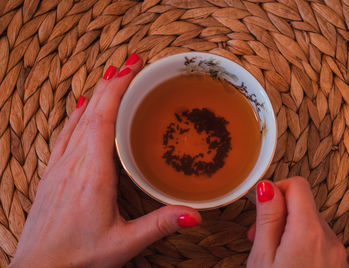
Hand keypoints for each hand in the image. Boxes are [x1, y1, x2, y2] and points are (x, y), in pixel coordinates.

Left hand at [9, 54, 200, 267]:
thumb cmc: (78, 257)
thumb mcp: (124, 243)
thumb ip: (159, 225)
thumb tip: (195, 214)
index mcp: (92, 174)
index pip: (103, 118)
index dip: (117, 89)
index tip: (131, 67)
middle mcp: (73, 163)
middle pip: (92, 111)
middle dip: (111, 83)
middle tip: (130, 63)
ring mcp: (59, 166)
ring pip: (77, 119)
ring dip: (96, 94)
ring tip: (111, 77)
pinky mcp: (52, 173)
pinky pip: (65, 134)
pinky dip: (77, 115)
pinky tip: (82, 107)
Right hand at [247, 177, 348, 267]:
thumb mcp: (262, 257)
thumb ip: (267, 219)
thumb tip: (267, 187)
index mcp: (309, 232)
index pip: (297, 184)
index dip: (276, 190)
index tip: (263, 207)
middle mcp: (330, 240)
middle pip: (303, 206)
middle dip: (280, 215)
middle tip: (260, 237)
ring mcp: (338, 255)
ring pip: (311, 226)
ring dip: (290, 233)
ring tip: (274, 256)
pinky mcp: (339, 266)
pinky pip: (320, 244)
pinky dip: (303, 247)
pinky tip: (290, 264)